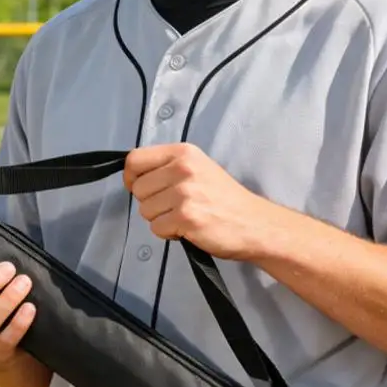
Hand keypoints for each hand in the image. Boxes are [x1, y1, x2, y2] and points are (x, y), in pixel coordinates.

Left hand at [125, 143, 282, 261]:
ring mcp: (184, 193)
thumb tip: (134, 178)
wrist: (255, 223)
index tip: (142, 189)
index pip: (134, 159)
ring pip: (145, 210)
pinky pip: (156, 228)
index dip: (131, 178)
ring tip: (185, 217)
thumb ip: (167, 168)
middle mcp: (183, 168)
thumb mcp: (197, 169)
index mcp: (183, 153)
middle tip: (175, 207)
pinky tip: (188, 229)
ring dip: (160, 219)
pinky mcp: (186, 217)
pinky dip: (169, 233)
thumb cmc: (224, 199)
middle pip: (137, 189)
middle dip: (151, 202)